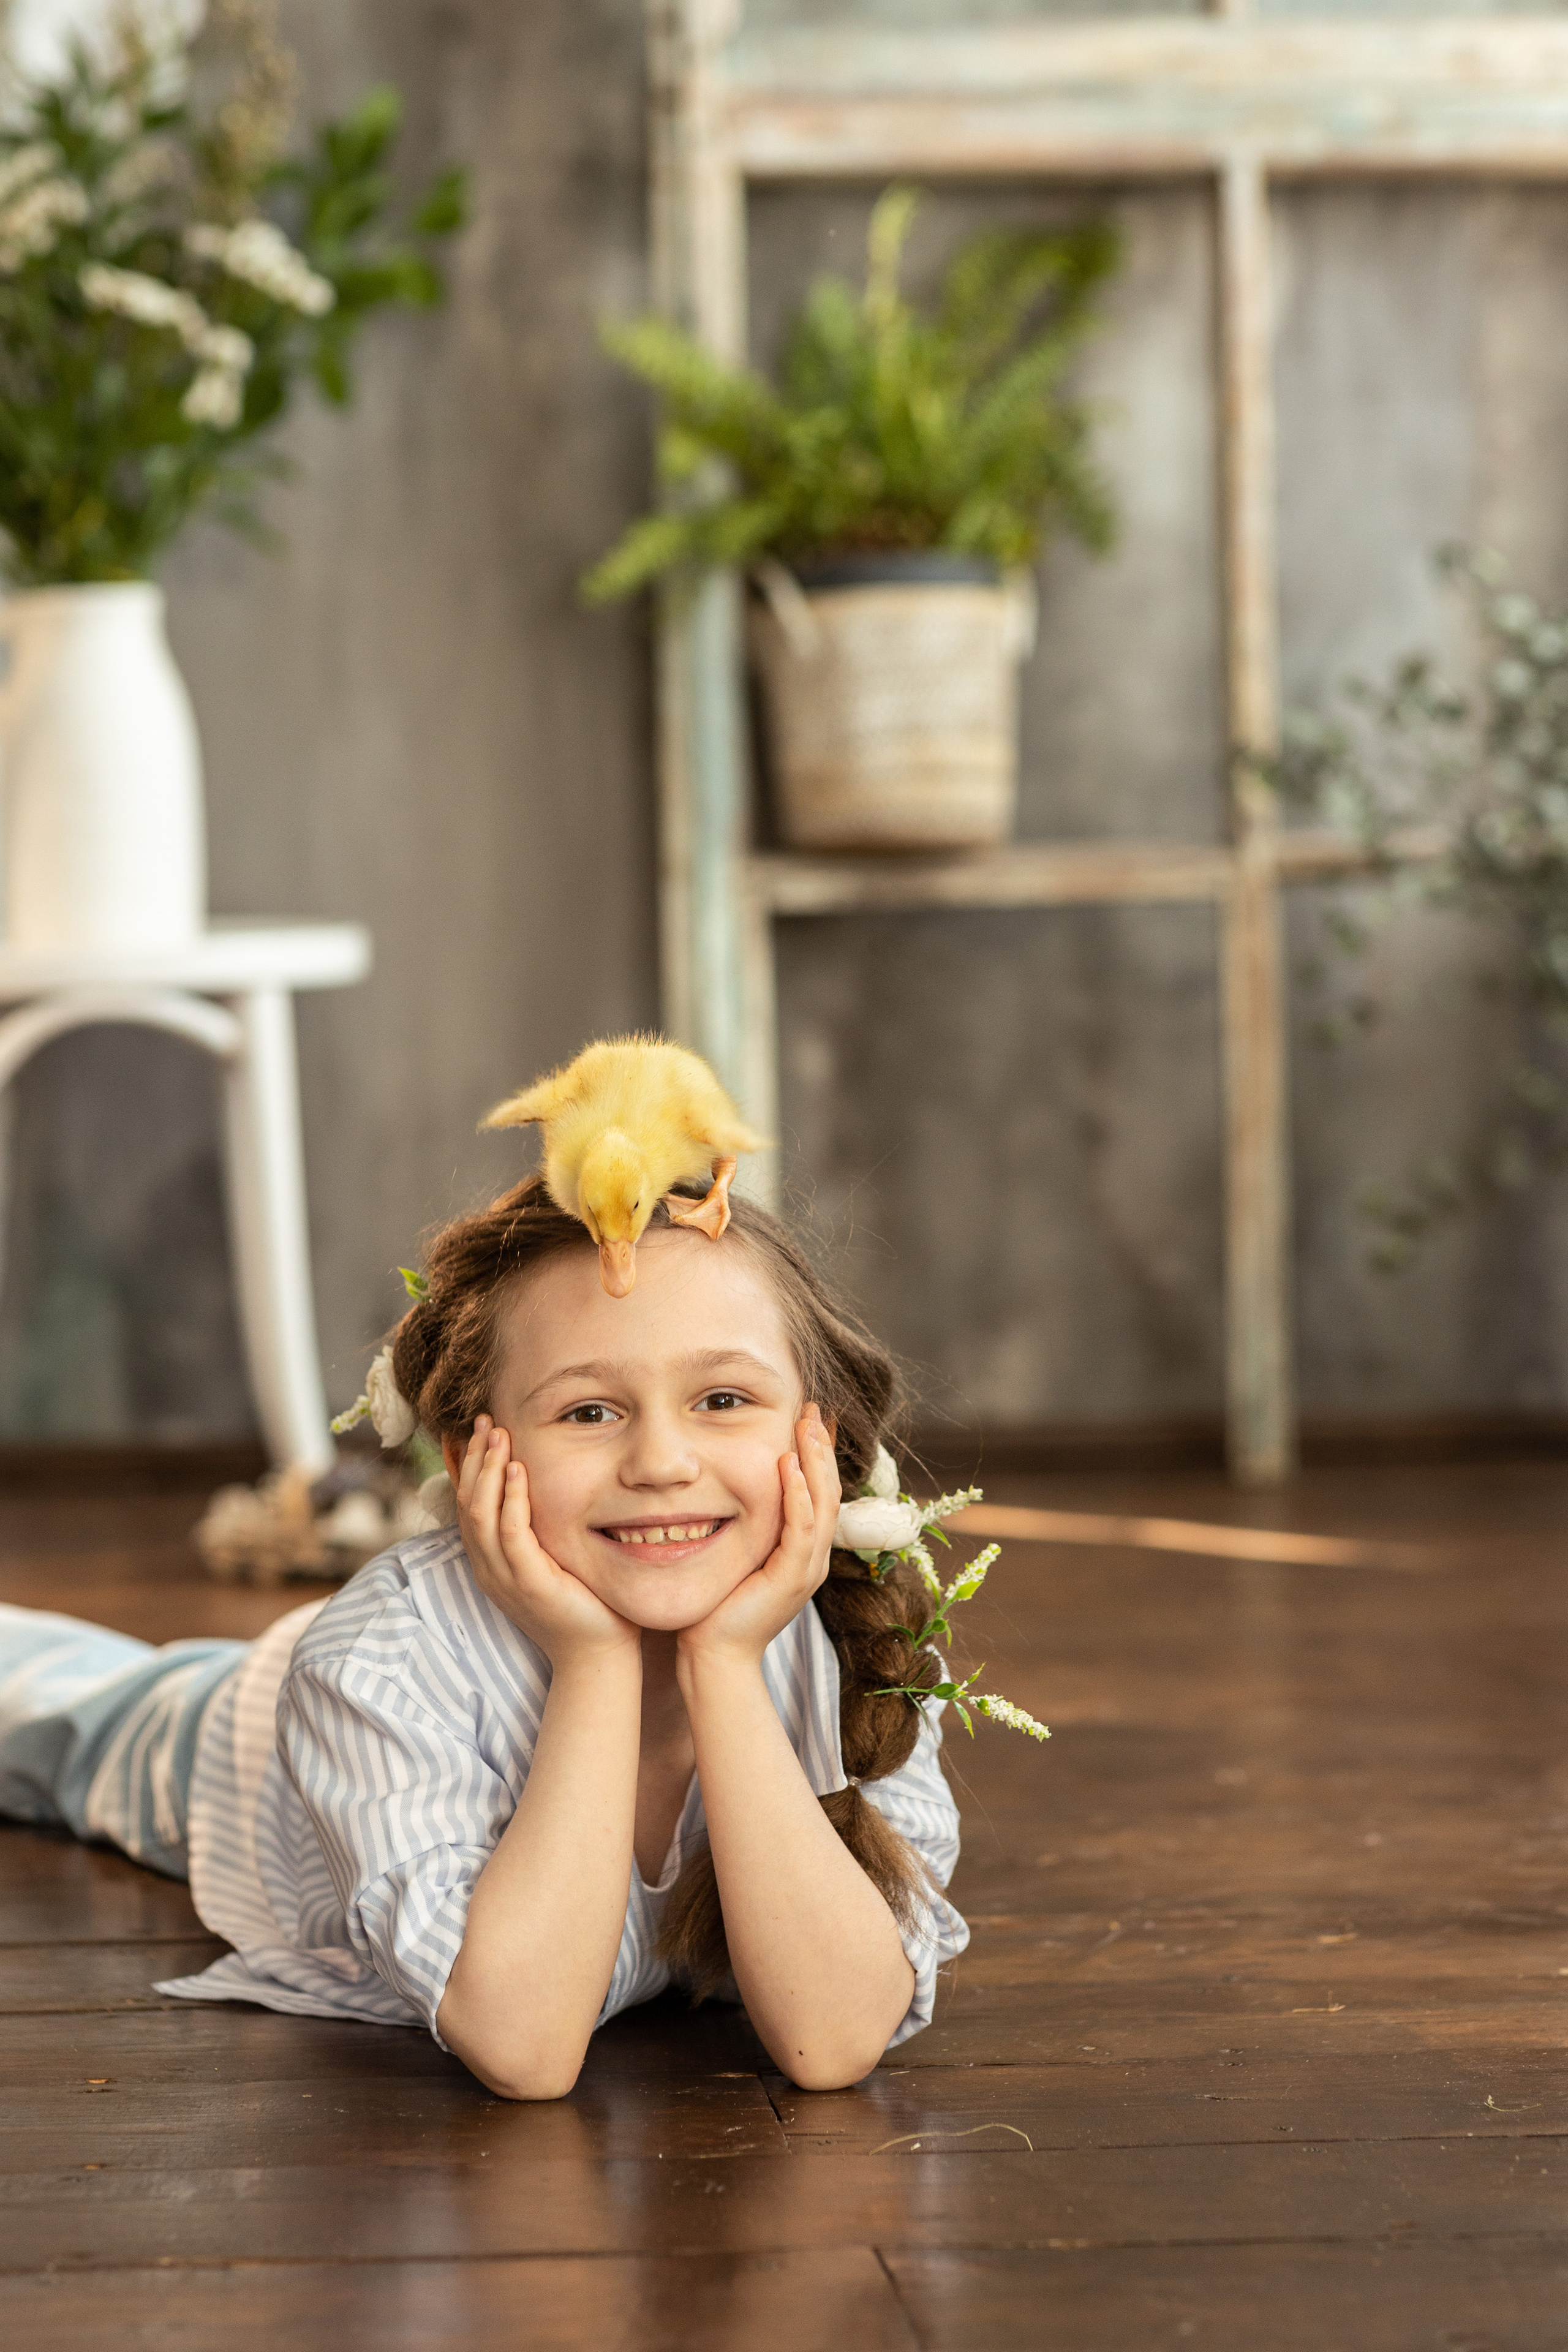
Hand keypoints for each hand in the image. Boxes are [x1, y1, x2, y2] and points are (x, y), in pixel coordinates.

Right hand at [453, 1417, 638, 1668]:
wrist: (598, 1652)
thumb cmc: (583, 1601)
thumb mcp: (552, 1557)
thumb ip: (540, 1526)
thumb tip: (542, 1483)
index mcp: (491, 1562)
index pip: (469, 1504)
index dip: (473, 1464)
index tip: (484, 1430)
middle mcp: (489, 1568)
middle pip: (467, 1503)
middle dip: (475, 1458)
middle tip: (486, 1420)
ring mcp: (505, 1578)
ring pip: (481, 1514)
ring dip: (489, 1470)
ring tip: (498, 1434)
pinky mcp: (530, 1583)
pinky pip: (512, 1534)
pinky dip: (511, 1499)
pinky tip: (519, 1470)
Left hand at [677, 1404, 841, 1672]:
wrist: (714, 1655)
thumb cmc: (717, 1606)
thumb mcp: (738, 1553)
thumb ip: (747, 1524)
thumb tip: (728, 1487)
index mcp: (803, 1551)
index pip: (819, 1492)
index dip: (818, 1453)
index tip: (810, 1416)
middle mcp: (813, 1557)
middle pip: (829, 1490)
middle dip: (821, 1446)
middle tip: (812, 1407)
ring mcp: (807, 1569)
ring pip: (823, 1503)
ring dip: (816, 1460)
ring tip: (807, 1424)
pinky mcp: (792, 1579)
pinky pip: (802, 1528)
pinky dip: (798, 1494)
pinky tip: (790, 1464)